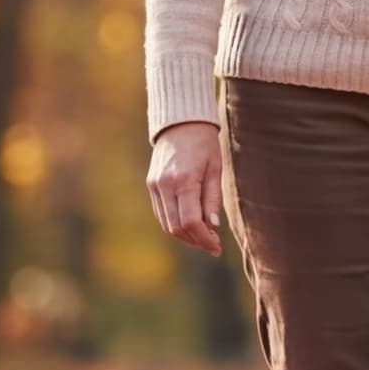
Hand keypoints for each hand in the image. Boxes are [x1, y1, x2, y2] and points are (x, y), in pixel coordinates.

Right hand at [149, 122, 226, 254]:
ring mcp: (155, 185)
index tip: (217, 247)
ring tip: (203, 236)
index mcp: (184, 179)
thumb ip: (212, 199)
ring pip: (166, 224)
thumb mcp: (215, 169)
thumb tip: (213, 227)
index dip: (204, 239)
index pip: (191, 221)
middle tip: (213, 245)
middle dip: (195, 241)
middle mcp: (165, 185)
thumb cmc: (204, 144)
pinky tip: (190, 225)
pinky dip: (175, 224)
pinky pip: (161, 213)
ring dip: (185, 235)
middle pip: (177, 227)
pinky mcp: (151, 185)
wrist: (180, 122)